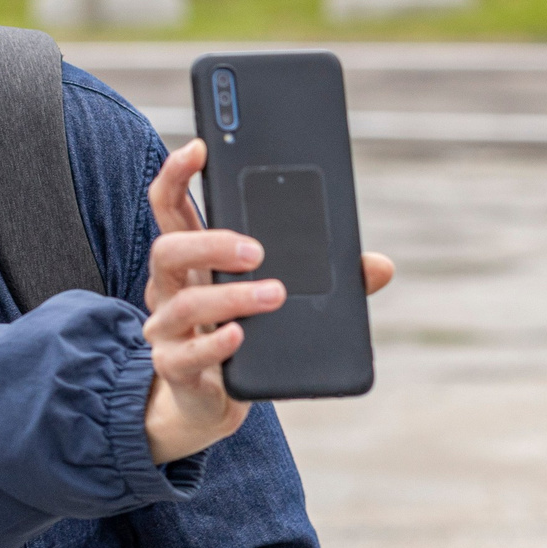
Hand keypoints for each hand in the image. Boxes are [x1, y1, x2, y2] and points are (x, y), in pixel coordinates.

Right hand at [139, 139, 394, 462]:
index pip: (171, 205)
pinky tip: (241, 336)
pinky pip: (185, 355)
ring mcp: (168, 329)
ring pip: (182, 302)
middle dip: (210, 242)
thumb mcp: (282, 300)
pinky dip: (216, 343)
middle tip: (257, 250)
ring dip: (231, 296)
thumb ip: (327, 280)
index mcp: (193, 259)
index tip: (200, 146)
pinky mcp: (175, 368)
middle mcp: (170, 288)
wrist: (212, 401)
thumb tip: (379, 266)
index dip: (178, 173)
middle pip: (167, 248)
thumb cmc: (248, 335)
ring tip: (274, 294)